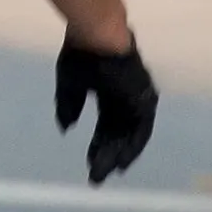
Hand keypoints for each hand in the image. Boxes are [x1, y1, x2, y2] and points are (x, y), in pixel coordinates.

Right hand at [54, 34, 156, 186]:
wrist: (98, 35)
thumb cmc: (83, 53)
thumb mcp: (69, 83)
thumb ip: (69, 106)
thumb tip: (67, 128)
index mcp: (108, 90)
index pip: (106, 124)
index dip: (99, 143)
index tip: (90, 161)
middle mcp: (125, 97)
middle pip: (118, 132)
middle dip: (107, 154)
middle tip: (96, 176)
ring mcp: (137, 98)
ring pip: (129, 134)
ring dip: (119, 154)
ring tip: (108, 173)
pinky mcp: (144, 100)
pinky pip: (141, 131)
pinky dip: (133, 147)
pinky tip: (123, 163)